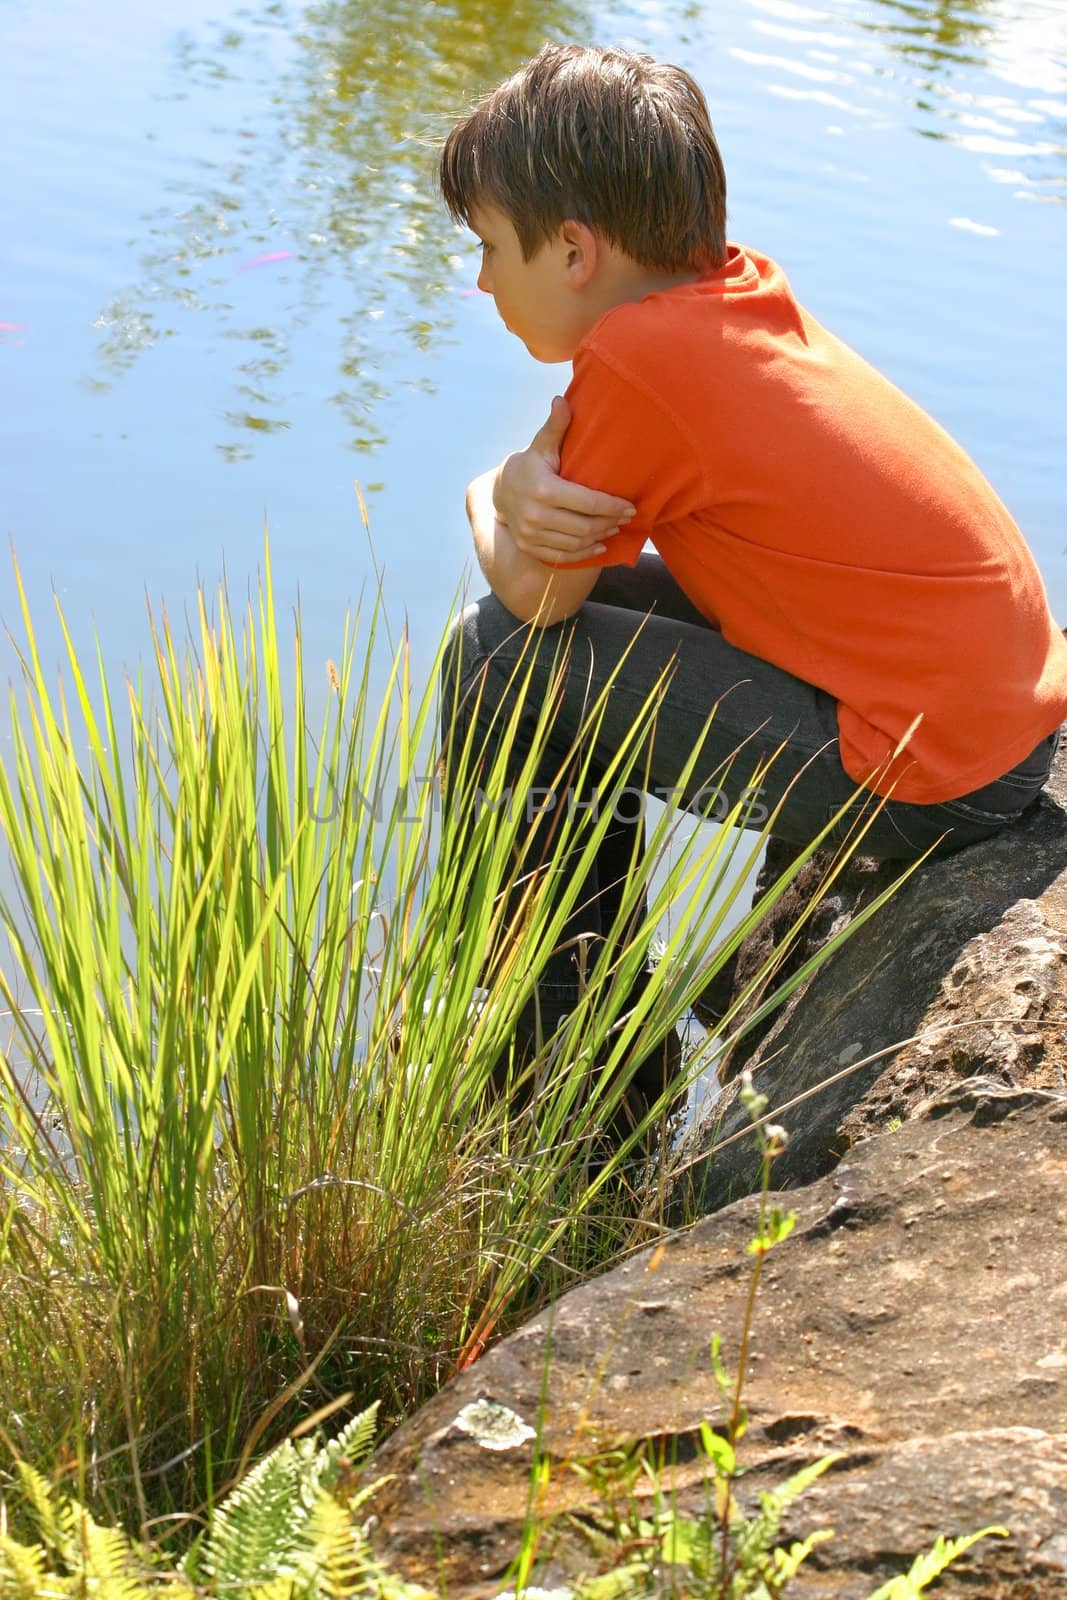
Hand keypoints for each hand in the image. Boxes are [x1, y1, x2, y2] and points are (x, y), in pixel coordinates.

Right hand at [493, 396, 635, 564]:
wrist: (499, 491)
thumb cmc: (530, 465)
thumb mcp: (541, 445)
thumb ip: (555, 426)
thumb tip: (561, 400)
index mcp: (543, 489)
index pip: (587, 502)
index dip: (612, 506)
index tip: (630, 507)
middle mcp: (535, 515)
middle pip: (584, 526)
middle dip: (610, 523)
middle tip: (626, 518)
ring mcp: (530, 534)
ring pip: (576, 543)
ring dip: (600, 537)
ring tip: (615, 528)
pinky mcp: (529, 546)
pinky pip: (563, 555)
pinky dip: (584, 553)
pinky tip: (599, 546)